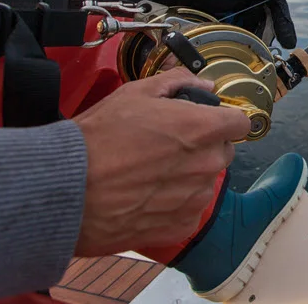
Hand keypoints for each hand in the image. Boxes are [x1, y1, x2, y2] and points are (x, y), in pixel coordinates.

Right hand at [73, 67, 250, 256]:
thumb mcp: (135, 93)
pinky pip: (190, 210)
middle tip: (167, 147)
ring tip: (149, 174)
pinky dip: (174, 205)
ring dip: (189, 176)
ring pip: (206, 181)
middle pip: (223, 151)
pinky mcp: (182, 224)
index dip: (225, 120)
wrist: (67, 189)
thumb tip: (205, 85)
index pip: (240, 123)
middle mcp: (207, 164)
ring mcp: (196, 197)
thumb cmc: (98, 139)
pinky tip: (146, 197)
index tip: (209, 122)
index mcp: (202, 129)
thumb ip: (179, 83)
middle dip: (203, 147)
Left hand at [152, 0, 296, 48]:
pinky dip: (245, 44)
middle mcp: (249, 3)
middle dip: (273, 36)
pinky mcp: (226, 25)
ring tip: (260, 54)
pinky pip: (241, 36)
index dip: (285, 24)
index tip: (289, 40)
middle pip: (269, 22)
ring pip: (256, 31)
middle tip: (272, 51)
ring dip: (259, 42)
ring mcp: (238, 15)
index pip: (277, 8)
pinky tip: (245, 52)